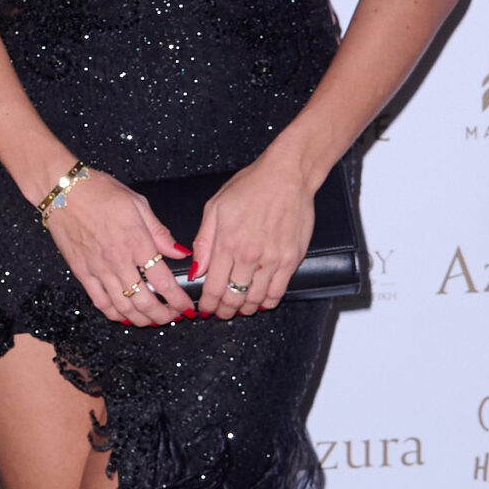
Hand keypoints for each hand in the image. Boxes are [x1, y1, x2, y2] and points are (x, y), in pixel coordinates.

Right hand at [41, 171, 191, 326]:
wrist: (62, 191)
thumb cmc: (99, 191)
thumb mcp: (138, 204)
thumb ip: (160, 232)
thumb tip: (180, 252)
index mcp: (136, 241)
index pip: (163, 281)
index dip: (178, 299)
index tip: (186, 306)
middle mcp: (118, 260)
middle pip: (144, 301)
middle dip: (162, 315)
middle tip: (172, 317)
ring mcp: (98, 269)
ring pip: (123, 307)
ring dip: (141, 319)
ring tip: (152, 320)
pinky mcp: (82, 273)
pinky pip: (100, 302)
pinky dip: (115, 314)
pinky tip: (124, 316)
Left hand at [190, 150, 317, 319]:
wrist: (287, 175)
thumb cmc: (250, 186)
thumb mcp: (215, 208)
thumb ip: (203, 242)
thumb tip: (196, 271)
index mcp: (227, 243)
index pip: (213, 287)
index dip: (208, 304)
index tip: (205, 309)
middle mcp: (250, 255)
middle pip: (234, 298)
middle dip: (224, 311)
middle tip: (220, 312)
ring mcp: (273, 259)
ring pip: (256, 299)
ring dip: (244, 309)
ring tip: (239, 308)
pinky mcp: (291, 259)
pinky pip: (279, 292)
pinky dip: (267, 302)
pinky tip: (260, 301)